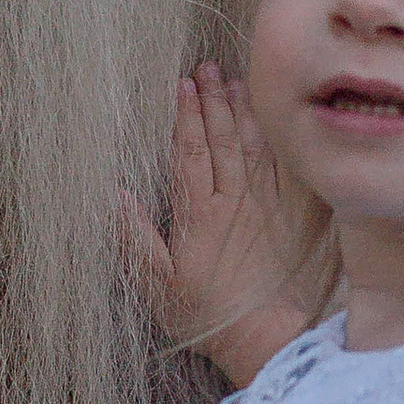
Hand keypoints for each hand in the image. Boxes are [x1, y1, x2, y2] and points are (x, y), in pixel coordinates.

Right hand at [120, 63, 308, 389]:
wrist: (266, 336)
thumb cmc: (207, 316)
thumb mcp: (157, 285)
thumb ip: (134, 239)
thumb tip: (113, 197)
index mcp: (198, 213)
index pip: (189, 152)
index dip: (184, 116)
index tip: (180, 85)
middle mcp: (232, 200)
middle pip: (221, 138)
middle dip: (212, 100)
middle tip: (206, 67)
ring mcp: (264, 205)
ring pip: (251, 145)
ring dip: (242, 110)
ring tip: (233, 80)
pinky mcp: (290, 215)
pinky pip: (281, 166)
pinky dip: (274, 137)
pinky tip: (270, 118)